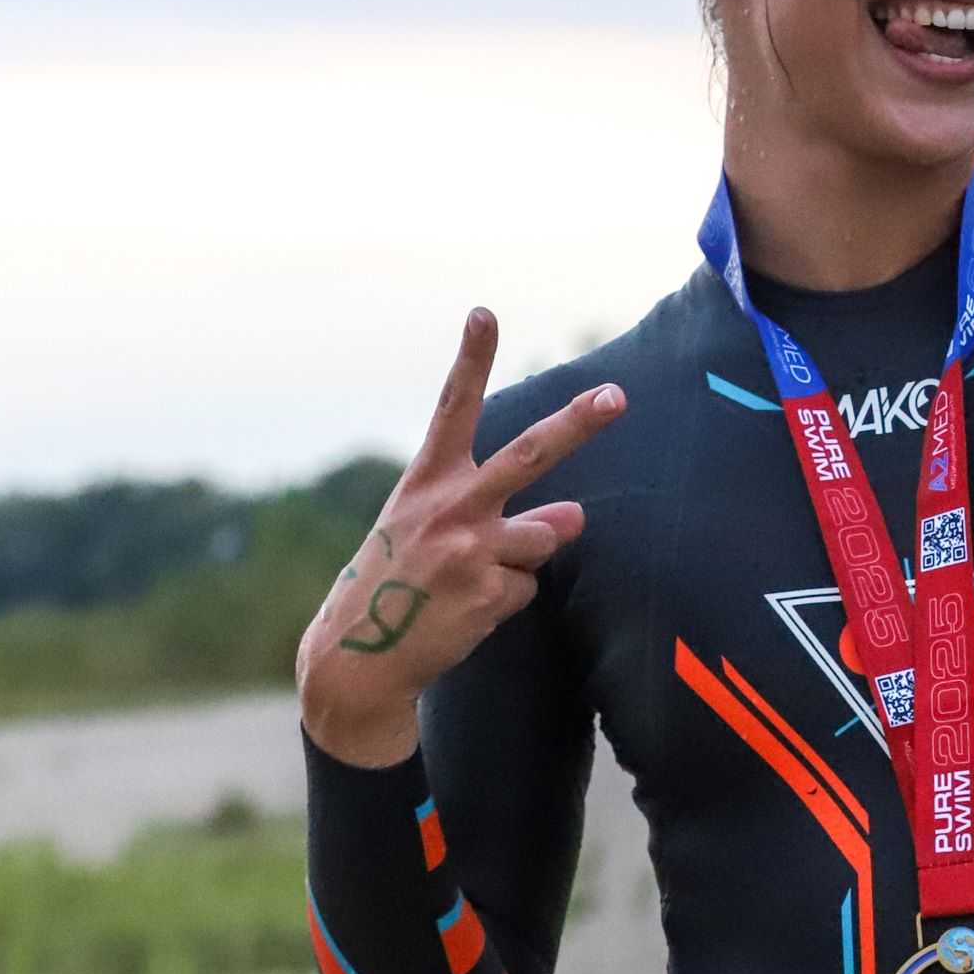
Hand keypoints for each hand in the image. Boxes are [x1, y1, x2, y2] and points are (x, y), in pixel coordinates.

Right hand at [296, 308, 625, 766]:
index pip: (451, 409)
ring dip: (525, 557)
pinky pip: (528, 589)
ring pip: (545, 535)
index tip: (484, 312)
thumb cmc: (398, 585)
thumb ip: (498, 512)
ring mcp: (470, 548)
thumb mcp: (429, 532)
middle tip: (616, 395)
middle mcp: (449, 506)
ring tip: (469, 582)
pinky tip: (465, 613)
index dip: (470, 359)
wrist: (357, 661)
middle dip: (578, 422)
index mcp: (426, 482)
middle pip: (529, 454)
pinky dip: (506, 602)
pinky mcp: (487, 591)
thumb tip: (575, 517)